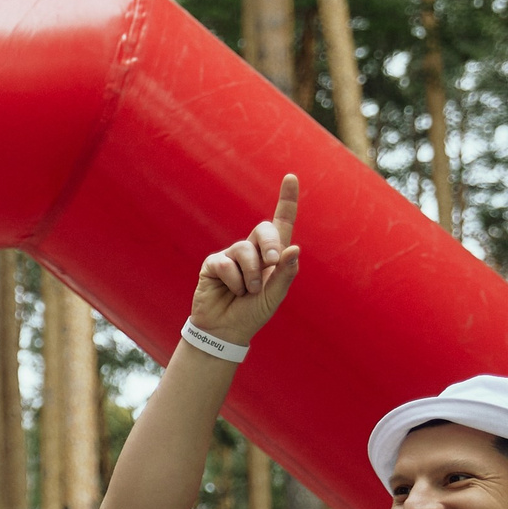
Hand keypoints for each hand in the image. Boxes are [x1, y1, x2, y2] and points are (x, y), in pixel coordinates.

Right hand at [189, 173, 300, 345]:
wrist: (225, 331)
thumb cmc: (252, 313)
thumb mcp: (275, 296)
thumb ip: (285, 273)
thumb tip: (294, 248)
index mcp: (272, 256)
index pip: (281, 223)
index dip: (287, 200)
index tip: (291, 177)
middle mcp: (252, 251)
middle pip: (264, 230)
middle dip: (270, 245)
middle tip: (271, 264)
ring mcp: (231, 256)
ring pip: (245, 250)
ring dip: (251, 275)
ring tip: (247, 291)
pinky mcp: (213, 264)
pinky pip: (226, 264)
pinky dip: (234, 281)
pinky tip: (231, 292)